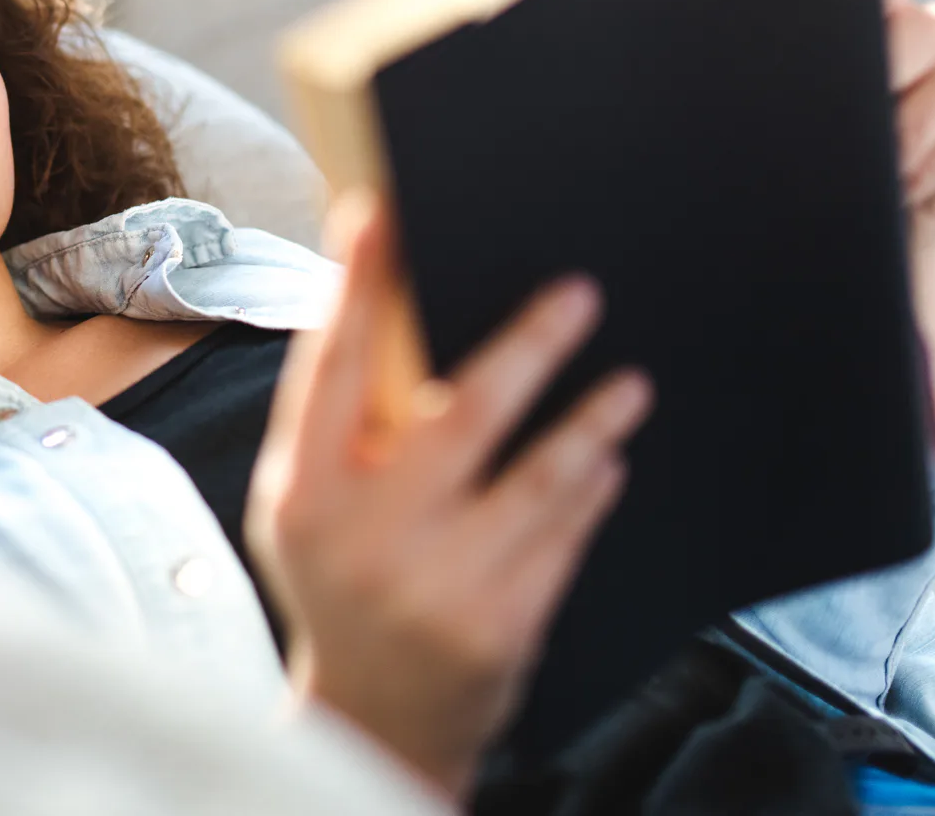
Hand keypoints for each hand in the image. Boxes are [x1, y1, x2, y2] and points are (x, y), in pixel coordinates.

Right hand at [247, 194, 651, 799]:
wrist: (372, 721)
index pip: (326, 368)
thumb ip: (332, 424)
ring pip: (537, 479)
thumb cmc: (336, 579)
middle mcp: (366, 535)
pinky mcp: (503, 626)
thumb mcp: (304, 504)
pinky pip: (565, 538)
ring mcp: (439, 585)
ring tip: (630, 383)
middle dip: (526, 347)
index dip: (351, 286)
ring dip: (591, 423)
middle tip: (577, 293)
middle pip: (459, 415)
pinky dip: (590, 492)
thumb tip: (377, 301)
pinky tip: (607, 462)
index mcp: (304, 490)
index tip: (379, 215)